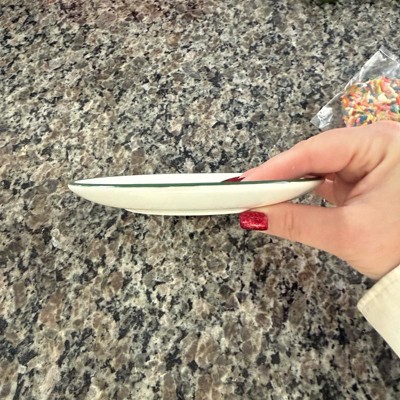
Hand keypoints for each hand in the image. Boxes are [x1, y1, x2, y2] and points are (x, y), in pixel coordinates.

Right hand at [240, 121, 399, 279]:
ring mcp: (368, 160)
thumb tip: (254, 216)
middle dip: (280, 175)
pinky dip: (303, 189)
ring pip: (316, 165)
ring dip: (289, 183)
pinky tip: (285, 197)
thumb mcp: (347, 235)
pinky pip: (323, 177)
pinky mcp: (360, 175)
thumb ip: (297, 223)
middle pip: (314, 154)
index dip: (277, 166)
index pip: (317, 150)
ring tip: (261, 195)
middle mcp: (375, 145)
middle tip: (247, 191)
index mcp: (383, 145)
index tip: (246, 182)